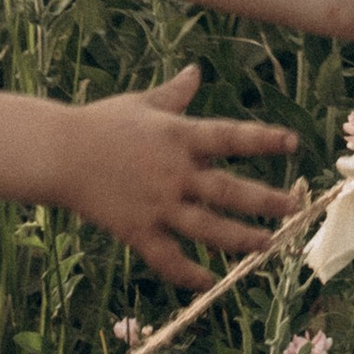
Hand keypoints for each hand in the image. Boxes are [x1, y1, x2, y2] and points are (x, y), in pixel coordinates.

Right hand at [58, 63, 301, 290]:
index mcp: (179, 136)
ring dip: (240, 239)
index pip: (232, 136)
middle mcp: (174, 172)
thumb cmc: (101, 122)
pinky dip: (188, 274)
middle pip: (229, 190)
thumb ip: (175, 94)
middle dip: (265, 200)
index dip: (264, 140)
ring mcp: (157, 204)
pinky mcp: (136, 231)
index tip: (294, 143)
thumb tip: (196, 72)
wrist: (59, 153)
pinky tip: (209, 281)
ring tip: (267, 245)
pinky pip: (167, 258)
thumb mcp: (142, 103)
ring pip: (207, 228)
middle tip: (294, 207)